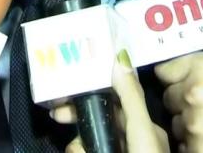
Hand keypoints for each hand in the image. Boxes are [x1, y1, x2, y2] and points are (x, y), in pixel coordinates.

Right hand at [51, 50, 168, 152]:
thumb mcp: (141, 133)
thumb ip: (130, 99)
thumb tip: (119, 58)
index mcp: (144, 130)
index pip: (114, 102)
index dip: (92, 92)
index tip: (70, 87)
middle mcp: (131, 143)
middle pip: (97, 122)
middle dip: (78, 120)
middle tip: (58, 116)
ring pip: (87, 142)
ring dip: (77, 144)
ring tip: (76, 150)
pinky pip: (85, 150)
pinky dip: (79, 151)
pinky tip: (76, 151)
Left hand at [155, 52, 202, 152]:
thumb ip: (197, 69)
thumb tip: (166, 73)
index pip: (164, 72)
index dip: (176, 81)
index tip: (185, 86)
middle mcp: (193, 93)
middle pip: (168, 100)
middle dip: (183, 106)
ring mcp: (194, 127)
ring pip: (176, 127)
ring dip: (190, 130)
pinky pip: (185, 149)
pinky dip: (198, 149)